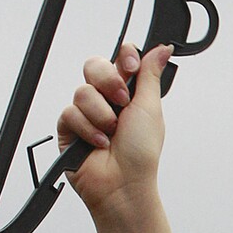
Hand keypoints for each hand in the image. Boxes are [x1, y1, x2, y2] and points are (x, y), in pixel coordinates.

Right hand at [57, 43, 173, 232]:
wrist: (123, 184)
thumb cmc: (141, 153)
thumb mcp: (151, 108)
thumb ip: (150, 74)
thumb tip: (163, 48)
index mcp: (128, 92)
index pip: (119, 58)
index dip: (123, 57)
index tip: (130, 66)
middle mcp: (106, 99)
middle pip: (94, 65)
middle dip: (109, 83)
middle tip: (122, 104)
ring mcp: (86, 113)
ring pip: (82, 91)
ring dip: (101, 115)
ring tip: (111, 134)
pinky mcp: (69, 128)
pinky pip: (69, 113)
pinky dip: (87, 129)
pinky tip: (98, 144)